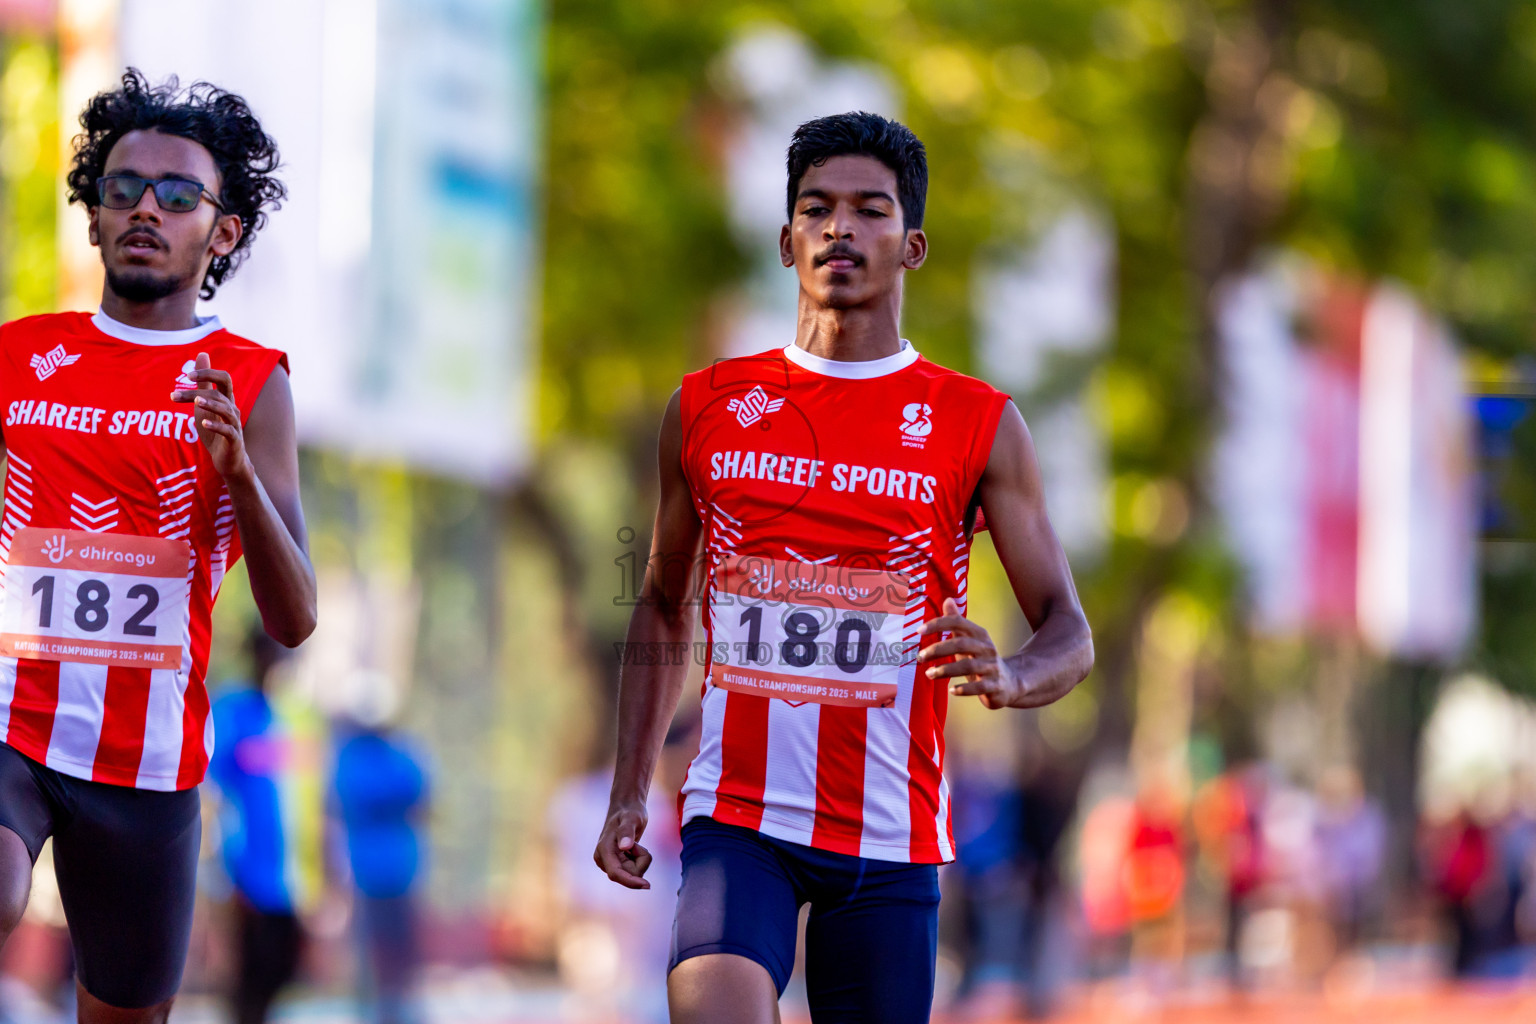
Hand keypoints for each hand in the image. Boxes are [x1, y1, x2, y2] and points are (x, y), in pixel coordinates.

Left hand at [171, 351, 247, 479]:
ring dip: (210, 405)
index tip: (188, 376)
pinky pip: (228, 431)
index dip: (208, 373)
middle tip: (175, 396)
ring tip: (196, 402)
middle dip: (197, 392)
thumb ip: (204, 382)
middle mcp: (232, 409)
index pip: (223, 378)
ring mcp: (234, 425)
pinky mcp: (234, 440)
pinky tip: (204, 423)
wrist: (228, 460)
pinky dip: (216, 426)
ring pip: (226, 410)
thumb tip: (202, 354)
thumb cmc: (215, 429)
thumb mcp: (205, 403)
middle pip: (219, 393)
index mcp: (226, 399)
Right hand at [593, 799, 652, 888]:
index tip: (647, 885)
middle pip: (629, 875)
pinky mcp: (616, 864)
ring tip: (635, 843)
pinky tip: (634, 848)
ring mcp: (609, 863)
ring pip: (633, 874)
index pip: (615, 874)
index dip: (630, 881)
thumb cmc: (629, 811)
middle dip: (640, 861)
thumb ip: (627, 831)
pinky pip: (634, 871)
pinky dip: (639, 860)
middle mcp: (604, 859)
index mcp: (604, 850)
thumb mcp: (632, 818)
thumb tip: (625, 847)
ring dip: (640, 859)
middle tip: (637, 843)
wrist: (627, 808)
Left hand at [918, 597, 1021, 708]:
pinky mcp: (995, 686)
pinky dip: (964, 689)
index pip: (958, 622)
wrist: (1010, 682)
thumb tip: (948, 600)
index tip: (918, 630)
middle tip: (920, 657)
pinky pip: (979, 687)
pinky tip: (951, 691)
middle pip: (961, 644)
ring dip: (945, 670)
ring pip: (968, 666)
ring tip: (929, 674)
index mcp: (980, 635)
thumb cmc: (981, 659)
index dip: (938, 624)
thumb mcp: (970, 640)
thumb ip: (957, 622)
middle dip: (938, 650)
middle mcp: (987, 648)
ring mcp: (992, 668)